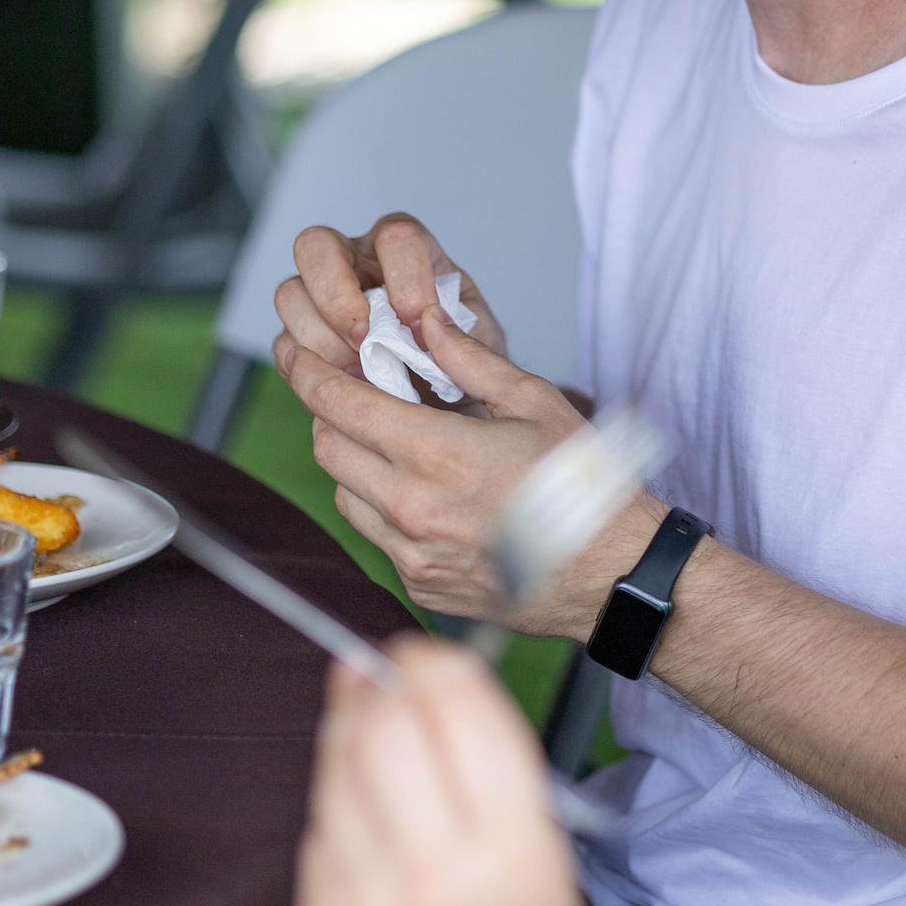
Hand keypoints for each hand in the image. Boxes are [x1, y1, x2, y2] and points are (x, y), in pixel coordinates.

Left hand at [272, 305, 658, 634]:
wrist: (610, 571)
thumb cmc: (582, 486)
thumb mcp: (534, 402)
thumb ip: (470, 360)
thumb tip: (428, 324)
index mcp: (435, 454)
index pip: (339, 404)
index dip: (307, 372)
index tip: (296, 353)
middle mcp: (411, 508)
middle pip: (328, 447)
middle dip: (330, 412)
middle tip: (352, 390)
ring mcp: (410, 552)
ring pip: (344, 493)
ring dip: (354, 461)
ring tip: (394, 442)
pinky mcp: (418, 582)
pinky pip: (374, 534)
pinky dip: (381, 505)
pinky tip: (422, 490)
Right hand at [280, 213, 510, 379]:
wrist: (447, 401)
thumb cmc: (461, 360)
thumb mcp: (479, 345)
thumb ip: (462, 335)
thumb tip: (426, 326)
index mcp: (406, 250)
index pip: (396, 236)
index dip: (405, 279)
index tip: (419, 323)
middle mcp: (355, 261)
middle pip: (317, 246)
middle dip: (337, 297)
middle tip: (365, 340)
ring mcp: (320, 297)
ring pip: (290, 295)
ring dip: (322, 340)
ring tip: (360, 373)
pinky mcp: (301, 338)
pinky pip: (284, 345)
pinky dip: (312, 369)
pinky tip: (346, 386)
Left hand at [296, 636, 584, 905]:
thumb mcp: (543, 857)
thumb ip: (491, 769)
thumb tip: (425, 678)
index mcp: (511, 848)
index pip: (457, 706)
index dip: (434, 662)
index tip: (429, 657)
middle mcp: (434, 869)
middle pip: (386, 725)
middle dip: (383, 682)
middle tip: (389, 673)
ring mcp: (369, 898)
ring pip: (338, 765)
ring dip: (348, 726)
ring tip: (367, 719)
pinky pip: (318, 824)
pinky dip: (335, 793)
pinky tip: (358, 794)